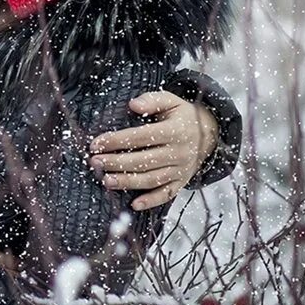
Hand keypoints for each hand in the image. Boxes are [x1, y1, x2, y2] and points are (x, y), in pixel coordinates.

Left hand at [89, 91, 218, 210]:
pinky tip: (133, 204)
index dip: (116, 141)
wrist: (210, 133)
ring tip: (106, 181)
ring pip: (152, 179)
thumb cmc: (182, 116)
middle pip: (143, 160)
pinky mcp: (182, 181)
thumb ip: (152, 100)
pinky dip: (151, 200)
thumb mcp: (171, 101)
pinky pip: (167, 194)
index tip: (95, 144)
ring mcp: (181, 169)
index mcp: (175, 131)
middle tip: (94, 163)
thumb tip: (133, 104)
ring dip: (127, 182)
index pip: (140, 137)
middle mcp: (179, 152)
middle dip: (116, 163)